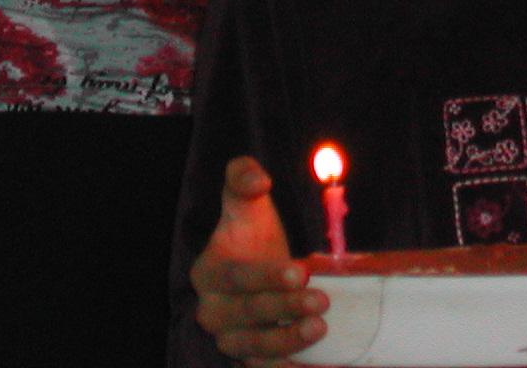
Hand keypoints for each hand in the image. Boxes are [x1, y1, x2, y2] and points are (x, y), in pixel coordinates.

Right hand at [190, 157, 328, 366]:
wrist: (258, 266)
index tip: (298, 271)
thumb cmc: (251, 234)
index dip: (264, 277)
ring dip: (287, 340)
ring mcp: (229, 339)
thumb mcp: (247, 203)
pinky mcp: (249, 358)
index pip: (233, 278)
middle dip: (282, 307)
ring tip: (320, 327)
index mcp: (206, 273)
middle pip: (245, 314)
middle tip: (319, 299)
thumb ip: (243, 178)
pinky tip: (314, 366)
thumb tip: (256, 177)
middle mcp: (212, 311)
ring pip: (254, 347)